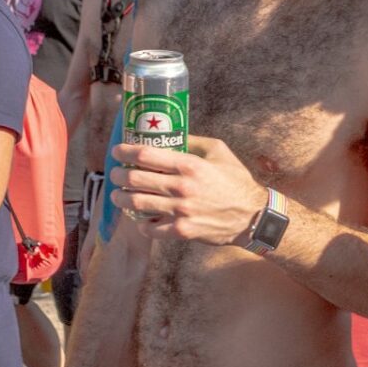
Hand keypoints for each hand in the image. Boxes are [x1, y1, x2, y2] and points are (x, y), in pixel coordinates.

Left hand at [110, 136, 265, 245]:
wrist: (252, 216)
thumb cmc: (236, 180)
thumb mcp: (219, 151)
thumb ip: (194, 142)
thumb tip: (172, 135)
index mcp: (190, 165)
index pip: (146, 155)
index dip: (126, 152)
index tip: (117, 151)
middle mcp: (182, 187)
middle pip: (136, 179)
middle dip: (118, 175)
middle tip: (115, 174)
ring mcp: (180, 211)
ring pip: (137, 204)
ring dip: (121, 198)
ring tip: (118, 195)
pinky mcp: (182, 231)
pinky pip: (151, 229)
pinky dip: (142, 224)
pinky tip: (141, 219)